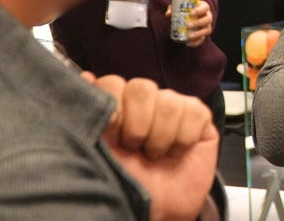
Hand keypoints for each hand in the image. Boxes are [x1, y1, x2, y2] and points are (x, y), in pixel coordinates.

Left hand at [85, 74, 218, 220]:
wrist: (156, 209)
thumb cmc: (123, 183)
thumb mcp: (97, 151)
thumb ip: (91, 115)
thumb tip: (85, 76)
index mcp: (116, 105)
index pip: (112, 82)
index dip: (113, 108)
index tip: (112, 136)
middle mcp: (145, 102)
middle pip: (141, 86)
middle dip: (137, 124)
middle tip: (135, 148)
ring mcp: (173, 106)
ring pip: (169, 101)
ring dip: (160, 137)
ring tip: (155, 156)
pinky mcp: (198, 117)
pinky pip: (194, 112)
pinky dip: (183, 138)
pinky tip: (176, 152)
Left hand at [167, 2, 212, 46]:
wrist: (191, 16)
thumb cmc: (186, 9)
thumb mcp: (180, 6)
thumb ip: (174, 8)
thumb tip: (168, 14)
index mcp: (203, 7)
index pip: (205, 7)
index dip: (199, 10)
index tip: (191, 13)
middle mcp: (207, 16)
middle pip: (208, 19)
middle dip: (199, 23)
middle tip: (188, 26)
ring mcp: (207, 26)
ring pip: (208, 30)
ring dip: (199, 33)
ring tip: (189, 36)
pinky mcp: (204, 34)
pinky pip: (203, 39)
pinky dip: (196, 42)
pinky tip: (188, 43)